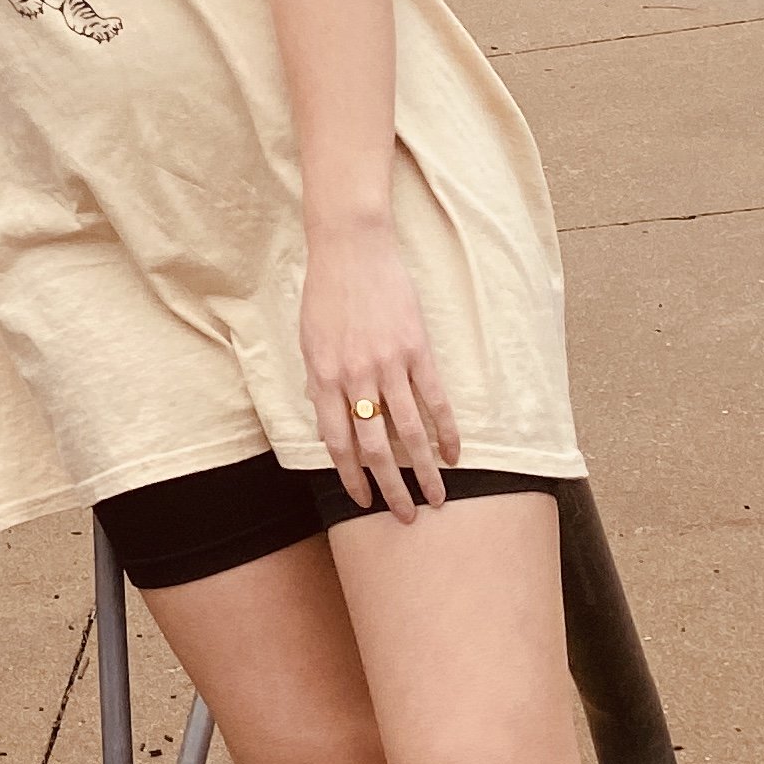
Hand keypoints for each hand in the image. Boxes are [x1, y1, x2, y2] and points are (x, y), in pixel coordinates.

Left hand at [301, 223, 458, 520]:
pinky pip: (434, 400)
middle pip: (375, 447)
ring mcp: (388, 364)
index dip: (350, 477)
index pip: (337, 442)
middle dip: (390, 488)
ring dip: (424, 470)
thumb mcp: (309, 338)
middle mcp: (355, 377)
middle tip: (405, 516)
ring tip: (436, 499)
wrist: (350, 247)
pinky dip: (446, 431)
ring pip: (409, 432)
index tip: (362, 501)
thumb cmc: (325, 292)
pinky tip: (455, 455)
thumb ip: (319, 380)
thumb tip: (327, 414)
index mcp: (323, 377)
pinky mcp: (417, 350)